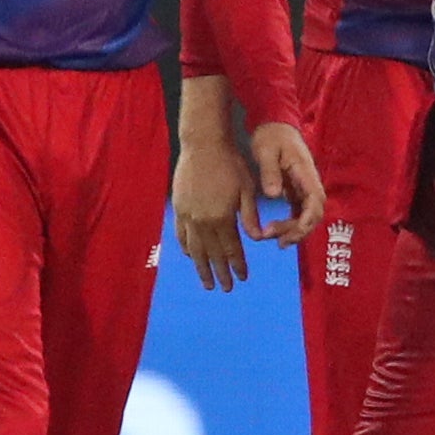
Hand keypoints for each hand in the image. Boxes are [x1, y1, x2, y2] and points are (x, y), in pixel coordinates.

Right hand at [172, 130, 255, 290]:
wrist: (203, 145)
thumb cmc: (231, 164)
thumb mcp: (247, 189)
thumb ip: (250, 216)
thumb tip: (256, 239)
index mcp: (222, 218)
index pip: (231, 249)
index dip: (237, 265)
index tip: (242, 278)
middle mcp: (202, 221)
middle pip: (211, 254)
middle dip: (220, 273)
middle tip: (225, 289)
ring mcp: (187, 216)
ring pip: (194, 249)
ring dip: (201, 267)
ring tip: (206, 282)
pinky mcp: (178, 208)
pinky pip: (180, 234)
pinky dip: (186, 248)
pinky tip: (189, 256)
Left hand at [247, 123, 325, 246]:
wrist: (274, 125)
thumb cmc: (271, 136)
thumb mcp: (266, 151)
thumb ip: (270, 172)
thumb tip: (274, 194)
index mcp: (306, 173)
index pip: (316, 202)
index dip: (307, 221)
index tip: (291, 232)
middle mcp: (309, 183)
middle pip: (314, 214)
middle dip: (298, 231)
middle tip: (276, 239)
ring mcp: (304, 188)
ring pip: (308, 216)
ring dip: (295, 231)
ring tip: (276, 240)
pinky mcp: (297, 191)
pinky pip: (299, 212)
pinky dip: (291, 225)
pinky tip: (277, 233)